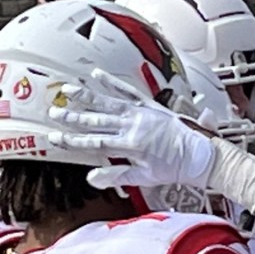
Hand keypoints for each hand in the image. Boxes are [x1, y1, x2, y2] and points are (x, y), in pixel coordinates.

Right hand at [48, 69, 213, 190]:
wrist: (201, 155)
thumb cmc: (176, 167)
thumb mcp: (146, 177)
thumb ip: (118, 176)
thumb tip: (93, 178)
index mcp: (131, 145)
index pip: (95, 142)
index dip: (73, 141)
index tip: (56, 137)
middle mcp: (134, 126)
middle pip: (96, 120)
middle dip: (73, 117)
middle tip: (53, 112)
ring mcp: (141, 113)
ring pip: (108, 103)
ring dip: (86, 96)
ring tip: (67, 90)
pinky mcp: (150, 106)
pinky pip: (128, 91)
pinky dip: (112, 82)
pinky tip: (97, 74)